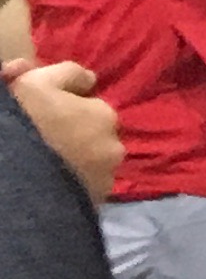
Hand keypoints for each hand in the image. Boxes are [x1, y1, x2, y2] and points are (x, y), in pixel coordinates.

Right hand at [4, 59, 117, 198]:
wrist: (17, 180)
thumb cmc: (26, 122)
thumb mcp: (37, 82)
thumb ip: (67, 73)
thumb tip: (88, 79)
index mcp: (106, 115)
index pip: (92, 107)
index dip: (67, 109)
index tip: (46, 115)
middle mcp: (115, 147)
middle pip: (94, 137)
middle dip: (75, 137)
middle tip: (44, 141)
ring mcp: (106, 179)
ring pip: (91, 164)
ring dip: (75, 162)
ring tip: (45, 164)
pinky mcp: (94, 205)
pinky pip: (83, 190)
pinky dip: (71, 186)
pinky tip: (50, 183)